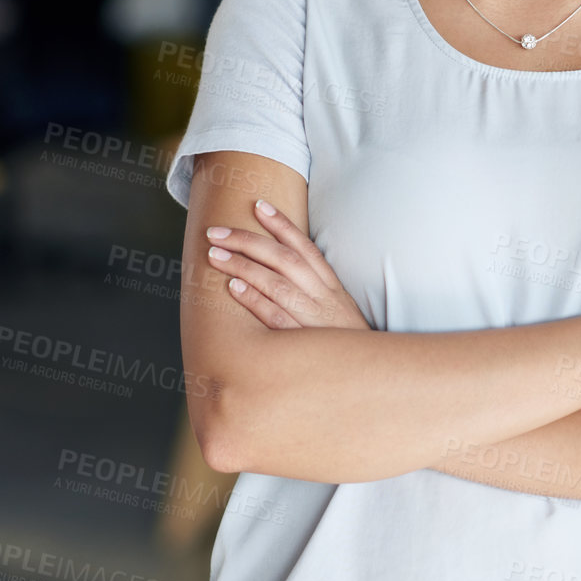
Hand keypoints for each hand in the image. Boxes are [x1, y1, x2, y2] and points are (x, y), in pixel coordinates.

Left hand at [205, 199, 370, 330]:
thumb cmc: (344, 343)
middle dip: (248, 241)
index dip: (282, 224)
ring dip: (243, 266)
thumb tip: (282, 268)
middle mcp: (323, 297)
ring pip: (276, 284)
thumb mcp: (338, 310)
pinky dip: (255, 300)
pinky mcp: (303, 343)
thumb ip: (315, 289)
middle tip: (216, 232)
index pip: (305, 247)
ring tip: (215, 255)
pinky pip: (275, 317)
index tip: (258, 205)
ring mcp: (313, 319)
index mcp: (331, 286)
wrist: (366, 376)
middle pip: (284, 259)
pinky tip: (233, 287)